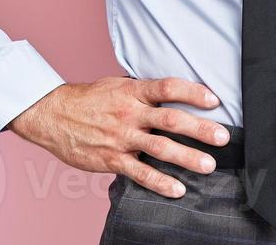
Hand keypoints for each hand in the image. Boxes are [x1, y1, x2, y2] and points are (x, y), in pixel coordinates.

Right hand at [7, 75, 229, 198]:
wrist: (52, 115)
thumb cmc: (89, 99)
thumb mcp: (117, 85)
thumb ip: (143, 91)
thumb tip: (173, 92)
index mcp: (132, 92)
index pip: (168, 88)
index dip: (192, 92)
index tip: (214, 100)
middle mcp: (129, 114)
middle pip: (170, 119)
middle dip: (199, 129)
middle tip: (223, 137)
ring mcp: (121, 138)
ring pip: (159, 148)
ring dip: (187, 157)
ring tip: (209, 165)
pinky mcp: (111, 160)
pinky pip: (139, 173)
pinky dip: (159, 182)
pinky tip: (177, 189)